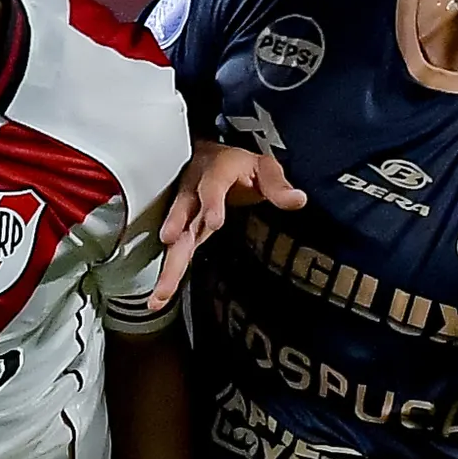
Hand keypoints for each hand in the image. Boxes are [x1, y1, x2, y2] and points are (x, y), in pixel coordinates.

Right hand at [144, 140, 308, 314]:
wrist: (210, 160)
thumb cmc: (237, 166)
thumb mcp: (263, 167)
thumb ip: (277, 186)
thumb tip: (298, 199)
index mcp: (215, 172)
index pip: (213, 186)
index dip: (212, 202)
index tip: (213, 222)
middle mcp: (193, 191)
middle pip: (184, 211)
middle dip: (176, 229)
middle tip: (171, 246)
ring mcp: (184, 212)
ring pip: (174, 237)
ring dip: (168, 264)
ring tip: (162, 291)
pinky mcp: (181, 230)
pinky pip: (173, 252)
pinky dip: (166, 274)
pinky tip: (159, 298)